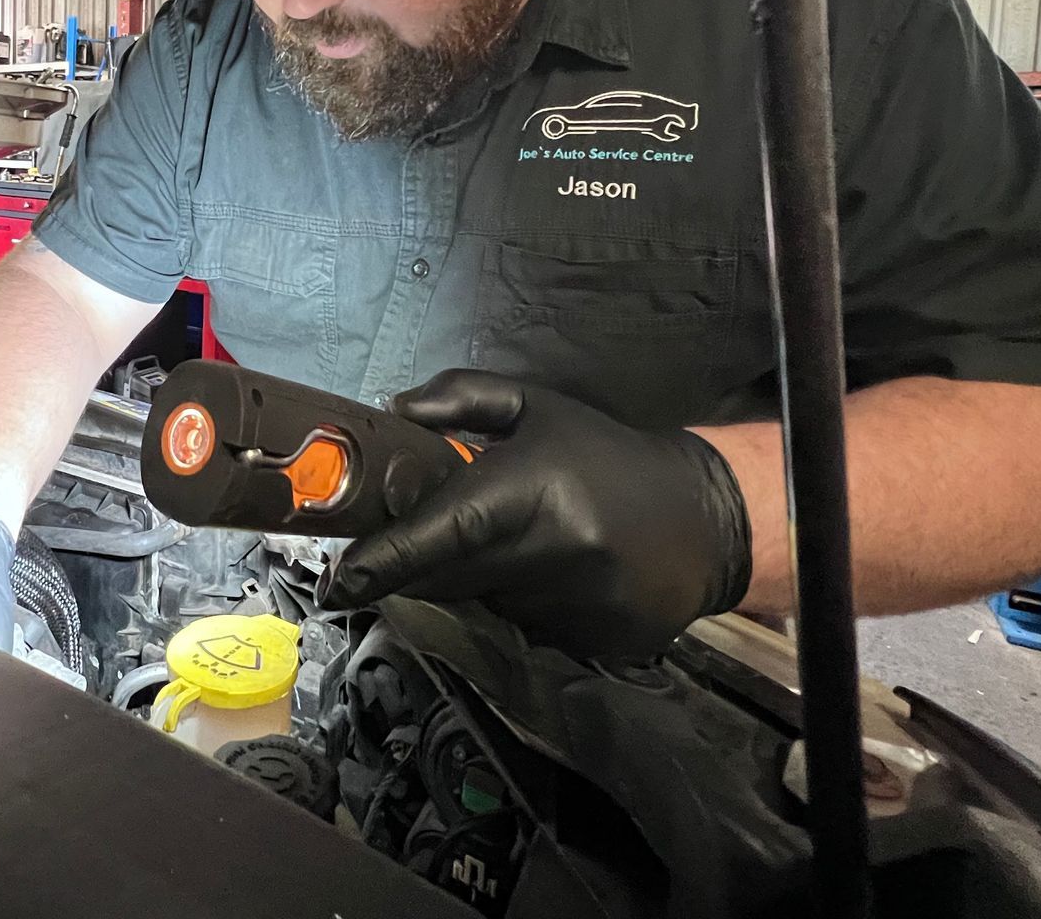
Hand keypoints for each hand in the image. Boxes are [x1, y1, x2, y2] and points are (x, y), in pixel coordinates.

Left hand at [320, 370, 750, 659]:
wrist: (704, 517)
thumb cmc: (606, 456)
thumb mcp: (536, 406)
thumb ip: (461, 398)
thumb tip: (391, 412)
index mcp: (531, 489)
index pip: (439, 533)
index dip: (381, 560)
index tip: (336, 579)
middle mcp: (551, 553)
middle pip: (446, 579)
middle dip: (419, 564)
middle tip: (419, 539)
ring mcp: (573, 607)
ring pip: (483, 604)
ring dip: (477, 578)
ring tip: (518, 541)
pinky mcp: (591, 643)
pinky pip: (524, 629)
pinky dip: (520, 605)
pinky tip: (553, 574)